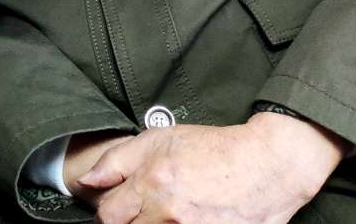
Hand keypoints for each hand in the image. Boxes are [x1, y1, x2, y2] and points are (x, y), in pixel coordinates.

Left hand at [76, 113, 348, 222]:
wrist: (268, 165)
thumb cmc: (215, 149)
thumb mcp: (161, 140)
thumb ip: (118, 161)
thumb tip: (87, 181)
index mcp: (153, 183)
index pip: (107, 215)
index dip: (111, 211)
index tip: (121, 206)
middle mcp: (169, 214)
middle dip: (132, 221)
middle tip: (146, 210)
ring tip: (170, 214)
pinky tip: (188, 219)